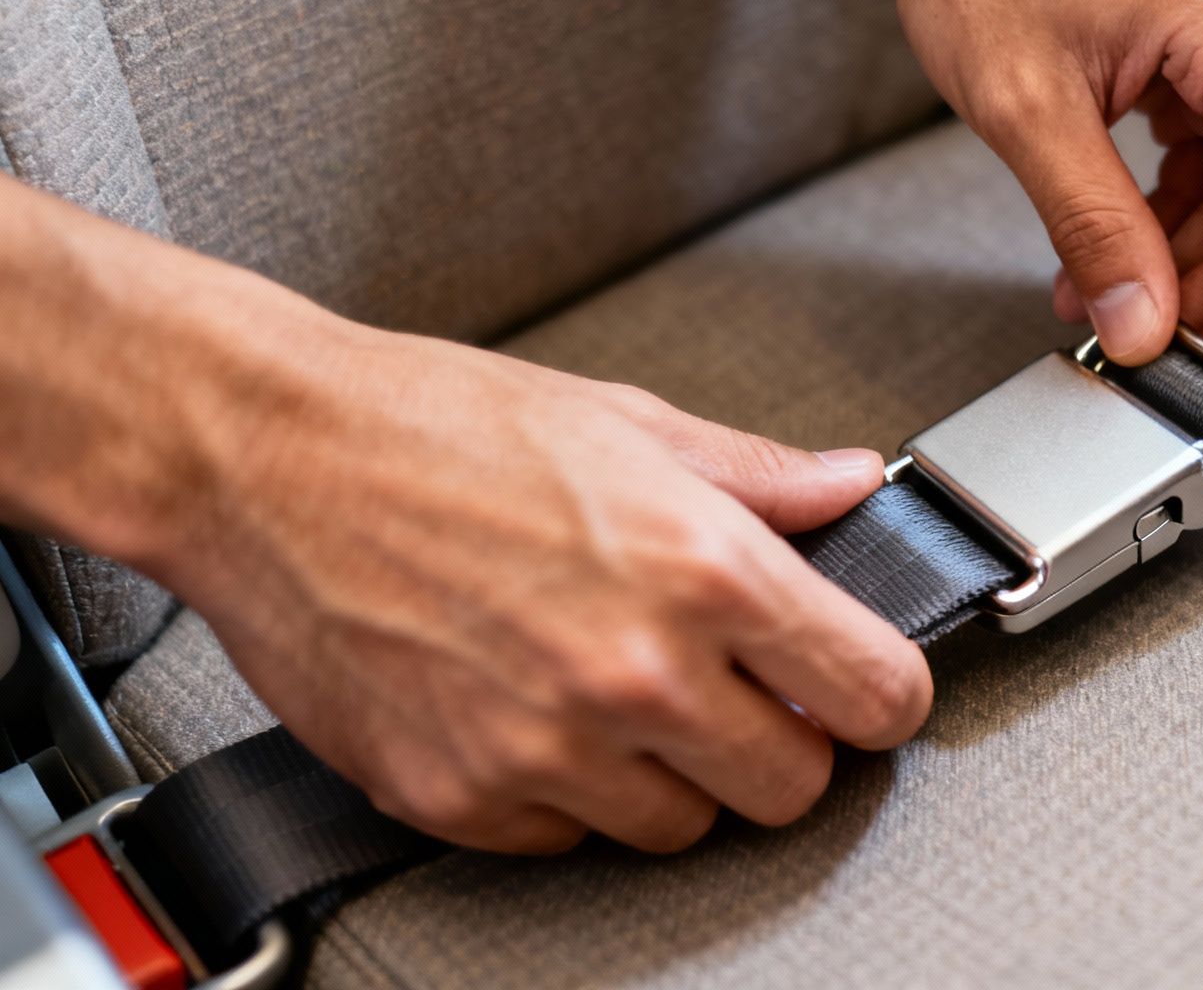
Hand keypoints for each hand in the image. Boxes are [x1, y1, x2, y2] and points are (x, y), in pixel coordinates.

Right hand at [155, 320, 930, 853]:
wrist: (261, 459)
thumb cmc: (433, 425)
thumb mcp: (627, 419)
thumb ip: (761, 474)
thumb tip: (851, 488)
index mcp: (706, 567)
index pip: (876, 694)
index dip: (882, 692)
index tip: (860, 686)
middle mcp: (637, 671)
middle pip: (795, 787)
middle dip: (783, 744)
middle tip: (737, 691)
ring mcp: (546, 747)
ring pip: (684, 829)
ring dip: (674, 776)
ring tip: (617, 690)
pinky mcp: (461, 796)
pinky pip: (568, 841)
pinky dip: (568, 795)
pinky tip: (535, 712)